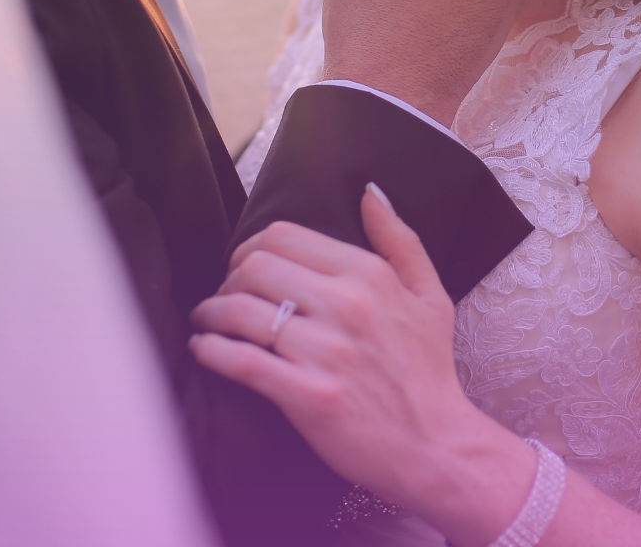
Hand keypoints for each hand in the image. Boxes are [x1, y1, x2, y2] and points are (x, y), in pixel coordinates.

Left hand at [190, 187, 534, 546]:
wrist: (437, 446)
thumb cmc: (429, 371)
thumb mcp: (430, 295)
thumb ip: (400, 240)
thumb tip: (370, 193)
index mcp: (369, 275)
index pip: (284, 235)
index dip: (252, 247)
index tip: (244, 268)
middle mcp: (346, 305)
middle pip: (255, 267)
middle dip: (228, 279)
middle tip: (224, 297)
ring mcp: (326, 351)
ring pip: (241, 310)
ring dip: (211, 312)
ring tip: (207, 322)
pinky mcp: (309, 396)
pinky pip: (242, 361)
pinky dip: (212, 351)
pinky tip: (203, 349)